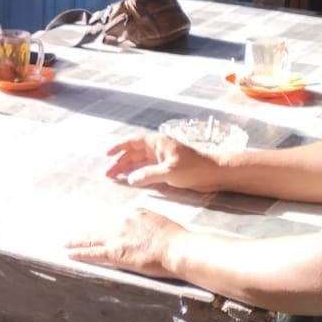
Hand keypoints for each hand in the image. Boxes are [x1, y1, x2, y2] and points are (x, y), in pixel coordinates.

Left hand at [66, 208, 184, 278]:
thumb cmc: (176, 239)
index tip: (100, 232)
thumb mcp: (160, 223)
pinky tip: (70, 254)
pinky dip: (79, 253)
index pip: (115, 221)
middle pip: (99, 228)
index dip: (106, 228)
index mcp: (134, 213)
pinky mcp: (114, 252)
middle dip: (85, 233)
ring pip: (91, 239)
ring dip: (77, 242)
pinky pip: (92, 253)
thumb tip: (143, 230)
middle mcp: (122, 221)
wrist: (177, 248)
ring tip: (66, 244)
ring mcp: (116, 236)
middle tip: (71, 236)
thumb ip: (147, 225)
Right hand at [104, 132, 221, 191]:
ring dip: (127, 169)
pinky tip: (131, 181)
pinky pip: (147, 169)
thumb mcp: (169, 171)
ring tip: (116, 179)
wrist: (213, 174)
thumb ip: (148, 175)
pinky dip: (137, 174)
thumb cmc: (194, 168)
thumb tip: (130, 179)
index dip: (119, 146)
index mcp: (157, 142)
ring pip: (139, 161)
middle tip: (108, 175)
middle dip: (120, 162)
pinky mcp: (166, 168)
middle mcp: (157, 148)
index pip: (133, 141)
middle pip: (134, 152)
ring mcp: (162, 158)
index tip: (107, 154)